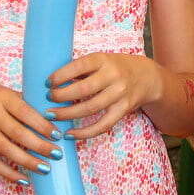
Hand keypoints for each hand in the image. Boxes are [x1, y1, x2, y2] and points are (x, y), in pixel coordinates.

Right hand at [0, 81, 62, 182]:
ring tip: (45, 168)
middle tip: (56, 154)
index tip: (57, 135)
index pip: (25, 113)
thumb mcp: (6, 92)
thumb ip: (25, 103)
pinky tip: (24, 179)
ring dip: (27, 162)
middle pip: (17, 133)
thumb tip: (51, 117)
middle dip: (39, 146)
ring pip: (6, 150)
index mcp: (2, 98)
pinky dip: (8, 173)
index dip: (42, 125)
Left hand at [46, 52, 161, 138]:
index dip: (60, 75)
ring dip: (67, 114)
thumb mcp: (101, 61)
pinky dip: (84, 133)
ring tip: (51, 116)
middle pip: (83, 89)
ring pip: (90, 108)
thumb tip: (51, 82)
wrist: (146, 77)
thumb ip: (80, 70)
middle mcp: (113, 76)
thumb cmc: (115, 67)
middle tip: (47, 100)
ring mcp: (119, 94)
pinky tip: (69, 134)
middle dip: (61, 96)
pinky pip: (102, 125)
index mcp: (103, 60)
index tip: (47, 83)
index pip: (79, 66)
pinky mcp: (123, 110)